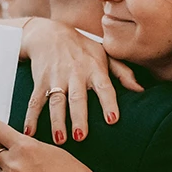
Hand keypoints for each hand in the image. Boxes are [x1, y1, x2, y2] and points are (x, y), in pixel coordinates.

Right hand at [20, 19, 142, 143]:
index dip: (108, 103)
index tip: (112, 120)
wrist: (49, 32)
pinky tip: (30, 132)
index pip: (104, 87)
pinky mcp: (40, 81)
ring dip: (57, 121)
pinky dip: (31, 116)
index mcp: (94, 69)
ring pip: (56, 101)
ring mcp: (56, 78)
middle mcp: (75, 74)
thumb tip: (141, 90)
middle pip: (77, 98)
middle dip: (78, 117)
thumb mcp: (105, 55)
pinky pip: (35, 100)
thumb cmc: (83, 48)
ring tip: (59, 139)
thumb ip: (123, 73)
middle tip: (81, 136)